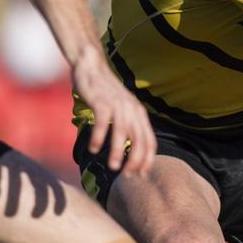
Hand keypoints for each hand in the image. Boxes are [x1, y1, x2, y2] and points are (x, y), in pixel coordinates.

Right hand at [72, 51, 155, 176]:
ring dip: (118, 151)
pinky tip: (93, 149)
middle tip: (127, 175)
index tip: (141, 175)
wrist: (92, 67)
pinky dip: (99, 137)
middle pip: (139, 140)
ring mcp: (118, 105)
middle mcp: (132, 109)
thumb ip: (128, 126)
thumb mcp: (122, 109)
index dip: (147, 160)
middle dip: (135, 160)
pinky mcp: (102, 102)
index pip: (150, 141)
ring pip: (122, 133)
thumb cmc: (106, 92)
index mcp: (139, 113)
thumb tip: (131, 150)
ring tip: (113, 167)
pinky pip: (102, 123)